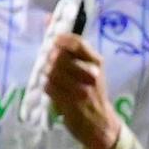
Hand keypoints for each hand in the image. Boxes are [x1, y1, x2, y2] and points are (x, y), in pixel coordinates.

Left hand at [39, 30, 116, 148]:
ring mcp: (81, 89)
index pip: (77, 43)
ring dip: (48, 74)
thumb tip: (50, 26)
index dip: (62, 40)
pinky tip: (53, 90)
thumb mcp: (91, 70)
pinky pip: (50, 87)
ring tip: (52, 79)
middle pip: (60, 57)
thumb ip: (75, 51)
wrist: (100, 123)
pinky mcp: (70, 102)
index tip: (55, 42)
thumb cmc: (93, 93)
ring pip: (52, 72)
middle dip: (50, 59)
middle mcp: (91, 74)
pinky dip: (48, 87)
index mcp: (97, 63)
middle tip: (50, 64)